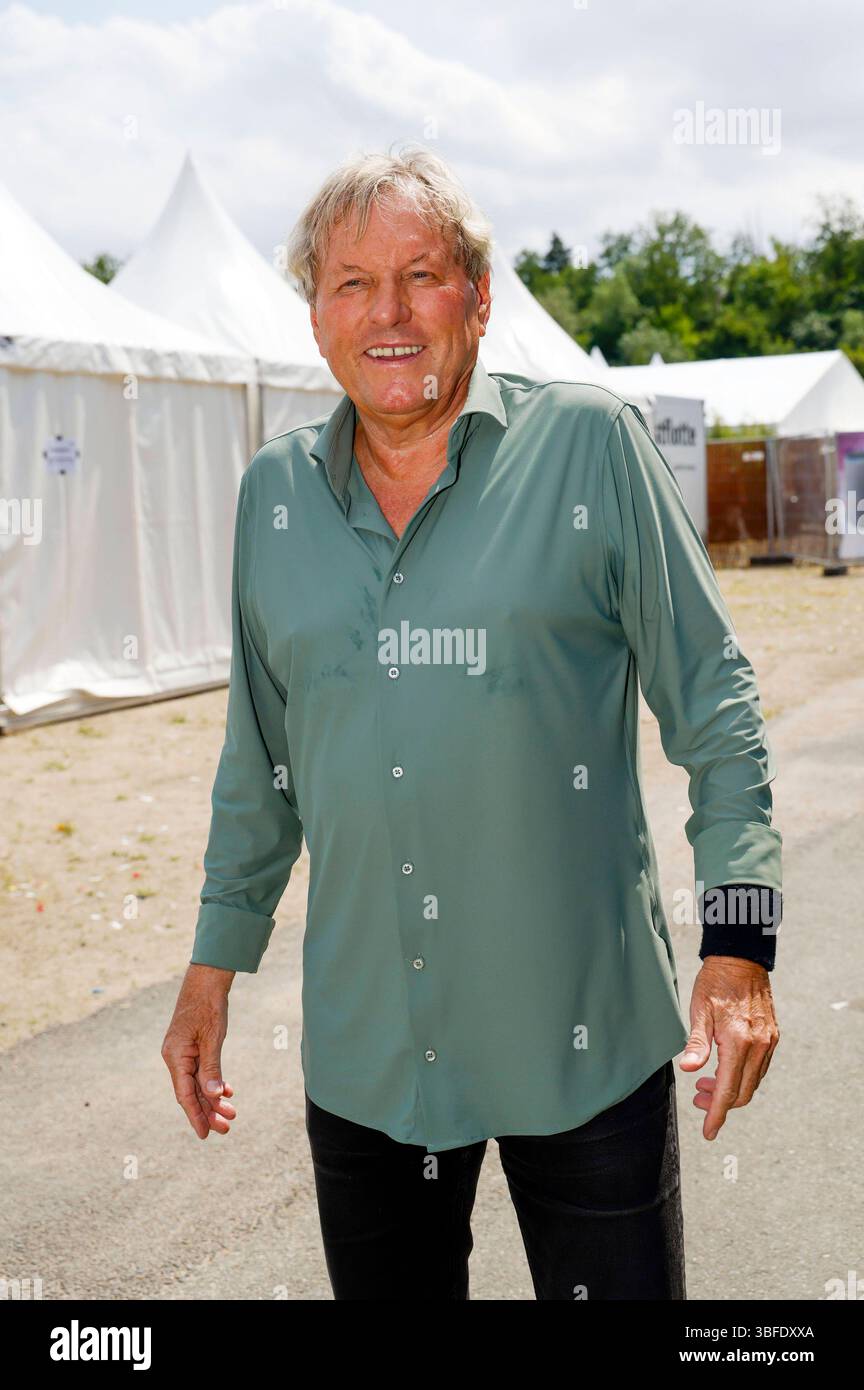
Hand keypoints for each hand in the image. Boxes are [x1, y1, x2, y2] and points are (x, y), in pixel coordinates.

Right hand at [161, 963, 237, 1138]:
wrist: (206, 980)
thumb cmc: (209, 1006)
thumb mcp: (212, 1038)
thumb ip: (211, 1068)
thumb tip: (212, 1096)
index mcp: (175, 1056)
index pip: (185, 1094)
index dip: (196, 1116)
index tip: (206, 1135)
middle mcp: (175, 1057)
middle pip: (191, 1092)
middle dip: (209, 1112)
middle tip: (227, 1129)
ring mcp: (182, 1053)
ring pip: (197, 1083)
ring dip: (213, 1099)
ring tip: (231, 1114)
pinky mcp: (190, 1047)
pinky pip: (199, 1071)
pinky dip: (213, 1083)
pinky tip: (226, 1093)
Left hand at [678, 956, 779, 1140]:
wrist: (741, 959)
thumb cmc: (715, 983)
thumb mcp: (699, 1011)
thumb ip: (696, 1043)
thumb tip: (688, 1070)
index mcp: (738, 1041)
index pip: (727, 1090)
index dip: (716, 1114)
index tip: (708, 1132)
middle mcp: (758, 1045)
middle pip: (742, 1092)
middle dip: (719, 1103)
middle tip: (696, 1097)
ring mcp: (768, 1042)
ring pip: (752, 1082)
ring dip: (730, 1090)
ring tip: (705, 1084)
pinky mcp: (772, 1036)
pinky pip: (759, 1068)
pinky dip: (741, 1076)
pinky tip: (723, 1069)